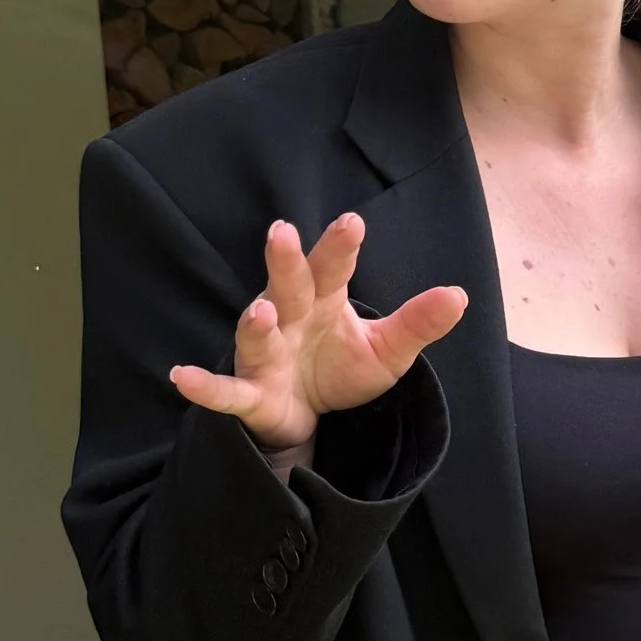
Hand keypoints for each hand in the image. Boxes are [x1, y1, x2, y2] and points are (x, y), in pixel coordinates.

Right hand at [169, 214, 467, 453]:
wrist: (309, 418)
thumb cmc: (340, 368)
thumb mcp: (388, 350)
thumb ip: (418, 323)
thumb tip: (459, 295)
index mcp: (323, 301)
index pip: (332, 269)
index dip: (339, 247)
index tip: (352, 222)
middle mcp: (288, 319)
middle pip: (287, 288)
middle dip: (283, 263)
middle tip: (281, 232)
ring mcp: (266, 356)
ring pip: (257, 337)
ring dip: (254, 325)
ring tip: (259, 313)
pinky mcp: (251, 395)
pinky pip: (226, 391)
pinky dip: (204, 386)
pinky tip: (180, 377)